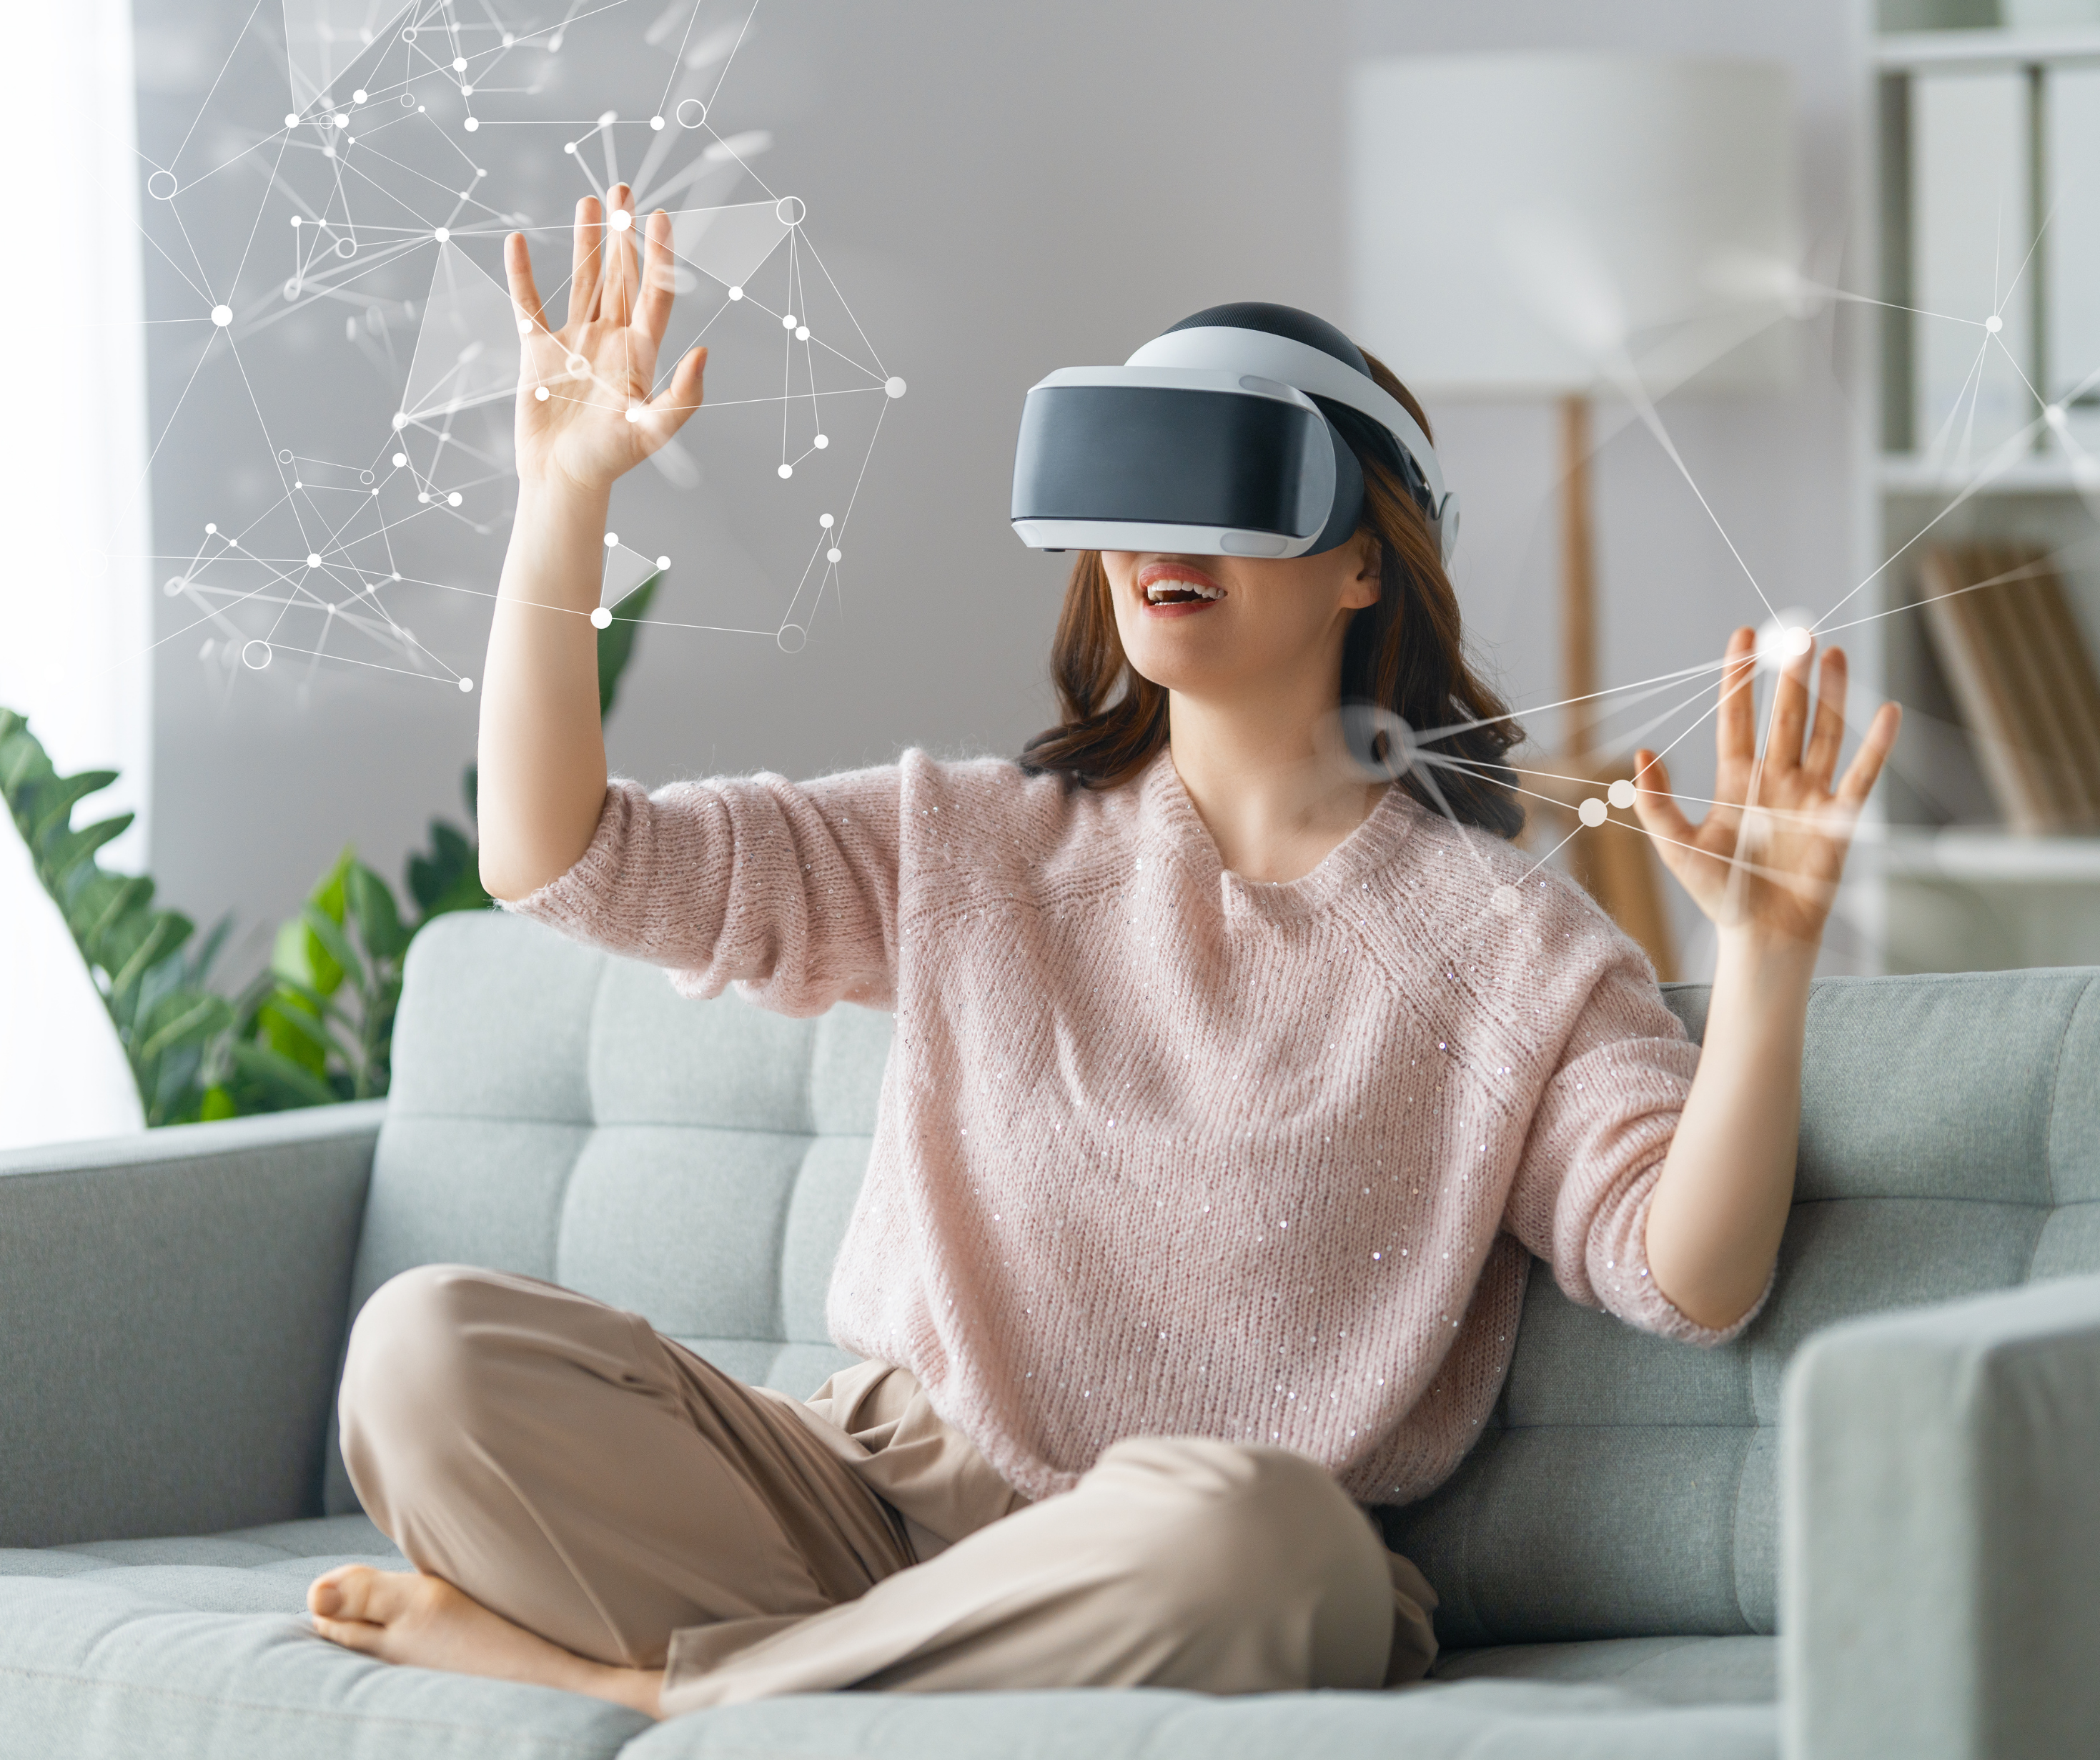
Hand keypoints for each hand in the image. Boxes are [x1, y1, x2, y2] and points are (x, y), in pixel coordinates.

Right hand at [504, 183, 706, 494]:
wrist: (563, 479)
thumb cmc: (611, 460)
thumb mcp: (654, 429)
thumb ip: (682, 394)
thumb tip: (705, 352)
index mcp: (639, 353)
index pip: (653, 293)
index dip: (657, 255)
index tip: (660, 215)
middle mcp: (610, 340)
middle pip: (620, 276)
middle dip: (622, 233)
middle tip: (623, 187)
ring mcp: (574, 342)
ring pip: (582, 280)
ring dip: (585, 242)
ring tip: (589, 202)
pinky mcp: (538, 351)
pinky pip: (528, 304)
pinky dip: (521, 274)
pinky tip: (518, 241)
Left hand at [1632, 627, 1900, 946]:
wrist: (1761, 934)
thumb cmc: (1719, 893)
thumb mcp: (1677, 846)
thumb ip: (1658, 801)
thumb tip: (1641, 754)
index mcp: (1736, 782)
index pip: (1737, 720)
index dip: (1739, 680)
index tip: (1743, 637)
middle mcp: (1775, 781)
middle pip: (1784, 717)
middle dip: (1789, 677)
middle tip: (1796, 633)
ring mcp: (1810, 796)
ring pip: (1822, 734)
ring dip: (1829, 696)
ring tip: (1831, 654)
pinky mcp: (1839, 819)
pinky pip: (1861, 775)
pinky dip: (1875, 745)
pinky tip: (1885, 710)